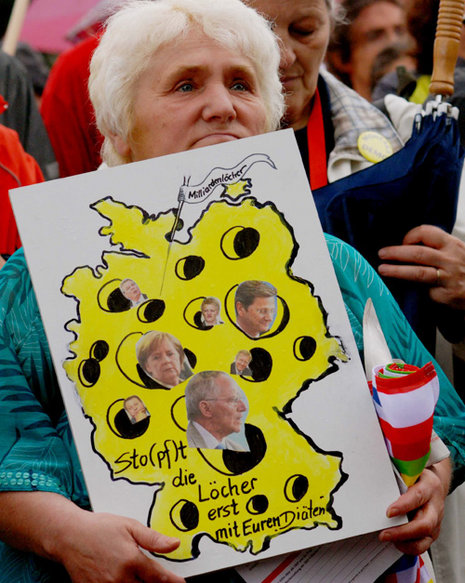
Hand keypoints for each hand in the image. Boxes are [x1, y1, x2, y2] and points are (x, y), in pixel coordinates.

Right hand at [55, 511, 184, 582]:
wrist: (70, 536)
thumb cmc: (99, 528)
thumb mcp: (130, 526)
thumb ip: (154, 539)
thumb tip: (174, 544)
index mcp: (131, 561)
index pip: (159, 577)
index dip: (172, 582)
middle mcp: (119, 578)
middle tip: (160, 579)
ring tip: (140, 579)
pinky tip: (126, 581)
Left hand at [378, 225, 464, 309]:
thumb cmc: (464, 269)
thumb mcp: (455, 252)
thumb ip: (436, 248)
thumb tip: (405, 247)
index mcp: (452, 245)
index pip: (426, 232)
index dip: (410, 236)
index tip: (402, 243)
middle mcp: (450, 260)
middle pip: (417, 253)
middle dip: (395, 253)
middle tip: (381, 254)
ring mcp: (449, 278)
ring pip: (418, 273)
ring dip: (397, 271)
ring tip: (383, 269)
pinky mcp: (447, 295)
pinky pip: (425, 292)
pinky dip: (414, 290)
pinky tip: (405, 291)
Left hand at [378, 459, 450, 554]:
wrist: (434, 484)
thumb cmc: (418, 476)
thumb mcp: (410, 470)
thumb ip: (397, 474)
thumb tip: (376, 476)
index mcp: (430, 486)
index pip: (418, 496)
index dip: (404, 506)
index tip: (389, 512)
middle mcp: (435, 506)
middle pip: (424, 524)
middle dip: (403, 532)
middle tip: (384, 533)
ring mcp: (436, 521)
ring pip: (425, 538)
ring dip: (404, 542)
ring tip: (387, 538)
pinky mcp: (432, 532)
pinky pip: (422, 545)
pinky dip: (408, 547)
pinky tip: (396, 542)